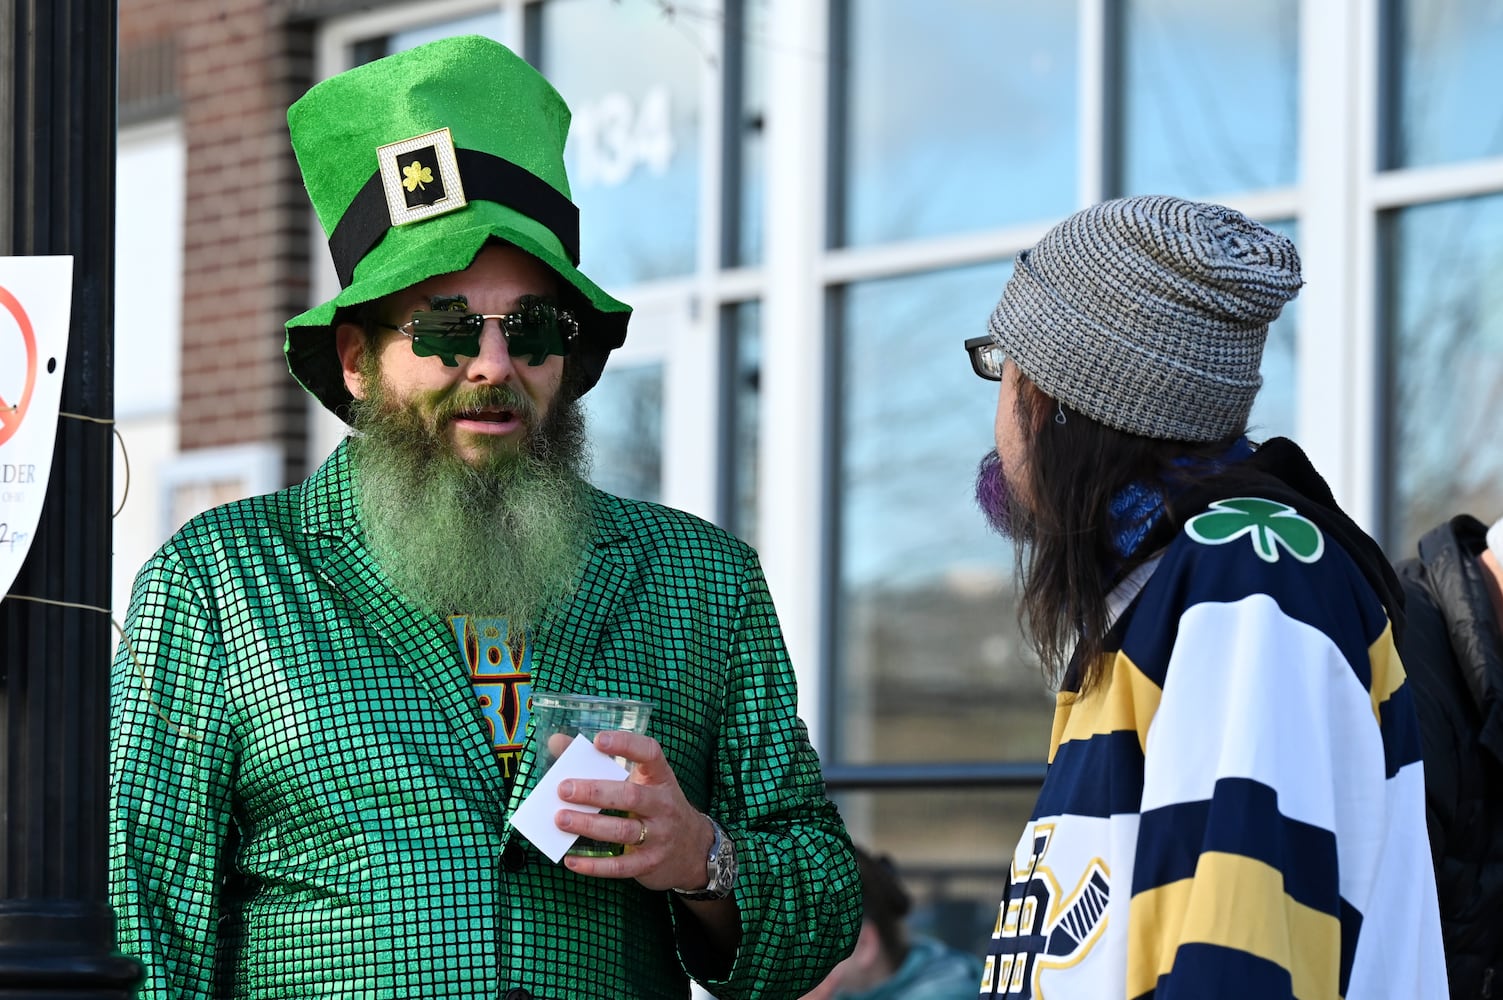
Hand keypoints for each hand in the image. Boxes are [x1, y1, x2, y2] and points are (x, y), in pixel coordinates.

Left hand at [554, 730, 714, 891]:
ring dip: (589, 825)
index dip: (625, 745)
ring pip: (622, 830)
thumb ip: (600, 763)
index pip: (649, 754)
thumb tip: (557, 743)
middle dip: (594, 792)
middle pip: (630, 795)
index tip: (598, 741)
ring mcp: (659, 835)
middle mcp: (663, 805)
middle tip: (563, 789)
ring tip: (560, 819)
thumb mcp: (640, 782)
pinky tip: (571, 861)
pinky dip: (593, 865)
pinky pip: (619, 866)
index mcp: (660, 778)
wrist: (693, 850)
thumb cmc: (655, 807)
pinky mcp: (650, 863)